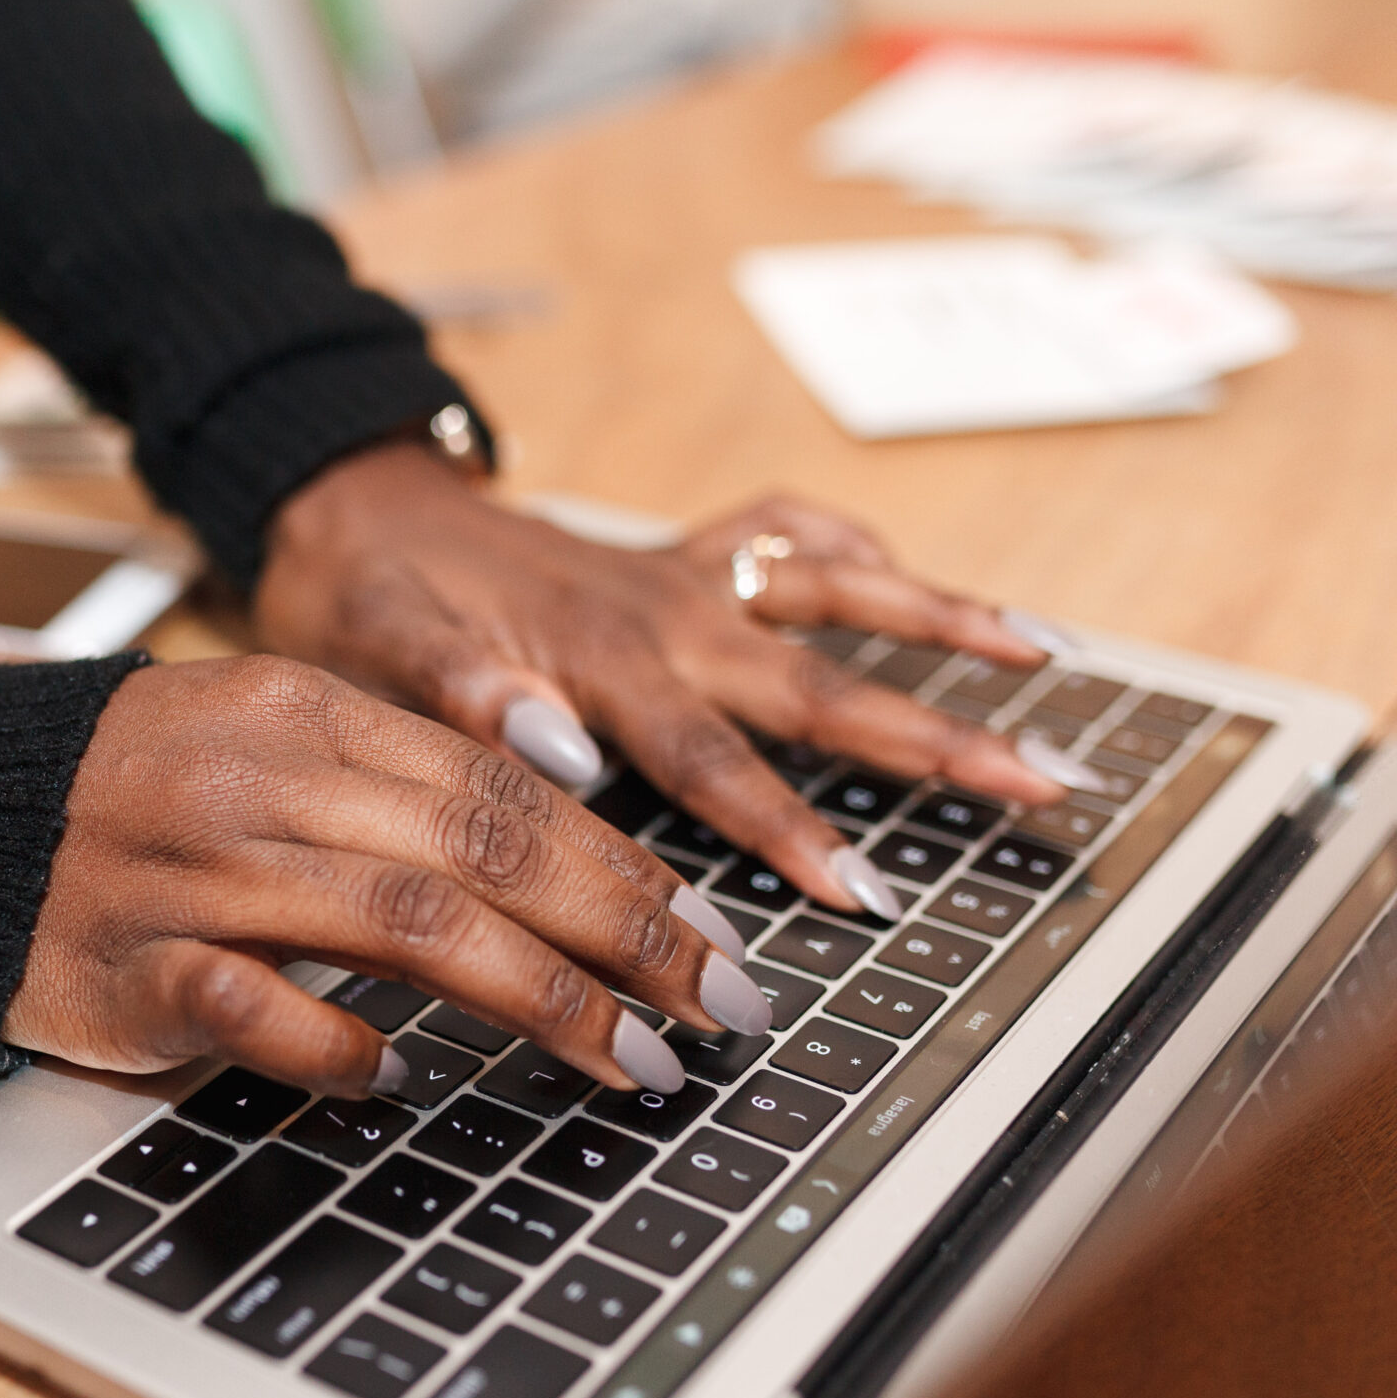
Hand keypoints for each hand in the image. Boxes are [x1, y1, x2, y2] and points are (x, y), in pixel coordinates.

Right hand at [1, 655, 776, 1095]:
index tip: (711, 938)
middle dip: (626, 937)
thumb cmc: (126, 792)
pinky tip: (397, 1082)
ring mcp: (197, 874)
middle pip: (485, 853)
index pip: (503, 792)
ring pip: (405, 924)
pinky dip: (338, 1048)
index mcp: (308, 716)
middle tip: (719, 1010)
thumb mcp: (268, 748)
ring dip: (540, 999)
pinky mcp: (129, 966)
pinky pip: (256, 1010)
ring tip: (628, 1064)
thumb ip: (399, 794)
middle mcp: (265, 784)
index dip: (625, 869)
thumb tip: (567, 875)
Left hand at [257, 442, 1100, 916]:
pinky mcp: (675, 557)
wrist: (349, 508)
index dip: (790, 829)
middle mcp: (663, 613)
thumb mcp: (381, 650)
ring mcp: (679, 579)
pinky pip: (783, 537)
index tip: (866, 890)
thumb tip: (563, 748)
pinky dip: (850, 552)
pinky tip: (905, 575)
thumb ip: (466, 693)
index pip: (714, 762)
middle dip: (937, 741)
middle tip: (1041, 782)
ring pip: (835, 594)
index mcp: (601, 657)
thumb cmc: (364, 598)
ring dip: (942, 620)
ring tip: (1047, 652)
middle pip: (822, 682)